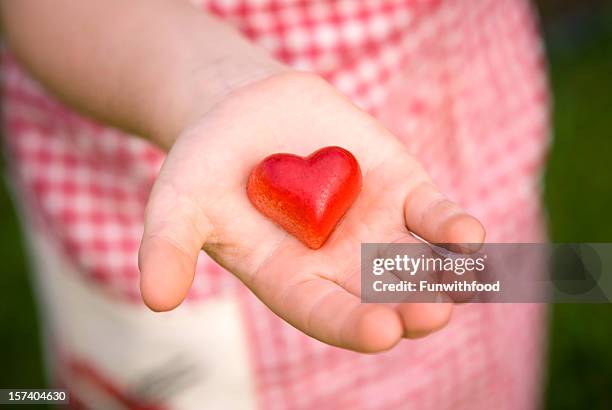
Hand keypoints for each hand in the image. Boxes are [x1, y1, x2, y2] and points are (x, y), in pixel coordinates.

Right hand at [139, 72, 484, 352]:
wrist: (245, 113)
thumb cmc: (206, 165)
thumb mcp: (178, 204)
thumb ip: (168, 248)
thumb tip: (155, 300)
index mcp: (293, 281)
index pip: (327, 314)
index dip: (352, 325)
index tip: (379, 332)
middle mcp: (341, 264)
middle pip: (383, 297)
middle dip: (411, 307)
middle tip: (432, 314)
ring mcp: (376, 229)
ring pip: (420, 264)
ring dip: (447, 276)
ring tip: (466, 281)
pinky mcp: (400, 190)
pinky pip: (434, 217)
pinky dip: (453, 229)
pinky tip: (470, 239)